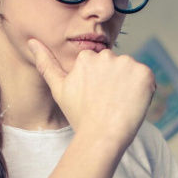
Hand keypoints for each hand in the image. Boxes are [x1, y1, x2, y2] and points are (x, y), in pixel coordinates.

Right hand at [28, 38, 154, 150]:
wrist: (101, 136)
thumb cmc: (79, 116)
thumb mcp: (58, 89)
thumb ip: (46, 63)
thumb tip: (31, 41)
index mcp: (86, 57)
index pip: (100, 66)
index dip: (100, 84)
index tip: (97, 99)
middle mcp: (107, 55)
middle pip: (116, 67)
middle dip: (115, 82)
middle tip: (108, 103)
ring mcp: (127, 64)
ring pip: (131, 73)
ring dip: (129, 86)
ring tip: (119, 105)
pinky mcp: (144, 74)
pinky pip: (147, 79)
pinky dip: (143, 91)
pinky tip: (132, 104)